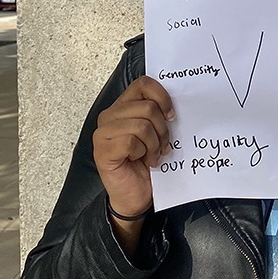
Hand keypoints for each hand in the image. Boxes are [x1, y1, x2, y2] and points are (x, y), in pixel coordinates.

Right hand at [92, 76, 174, 223]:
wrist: (136, 195)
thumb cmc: (146, 163)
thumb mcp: (157, 132)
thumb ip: (158, 113)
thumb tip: (175, 103)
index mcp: (123, 106)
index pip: (143, 84)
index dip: (162, 97)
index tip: (171, 115)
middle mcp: (110, 115)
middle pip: (147, 107)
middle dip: (162, 129)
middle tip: (162, 145)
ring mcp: (103, 132)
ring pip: (141, 125)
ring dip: (154, 144)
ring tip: (152, 154)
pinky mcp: (102, 150)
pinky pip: (131, 142)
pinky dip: (143, 153)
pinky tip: (142, 160)